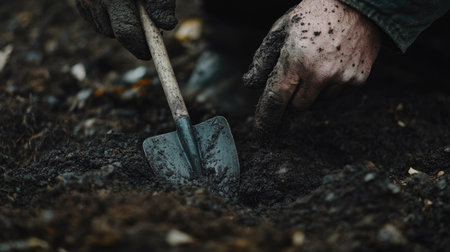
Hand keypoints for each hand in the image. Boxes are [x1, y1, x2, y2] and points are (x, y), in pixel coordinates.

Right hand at [76, 0, 176, 59]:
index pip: (126, 32)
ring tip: (132, 9)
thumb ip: (160, 2)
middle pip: (114, 33)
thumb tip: (167, 25)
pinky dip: (107, 19)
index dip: (139, 47)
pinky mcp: (80, 1)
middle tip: (148, 29)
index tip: (148, 54)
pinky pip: (95, 20)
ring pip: (104, 28)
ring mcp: (85, 0)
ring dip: (119, 26)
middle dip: (132, 36)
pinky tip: (117, 6)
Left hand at [243, 0, 380, 135]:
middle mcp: (320, 74)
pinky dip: (329, 88)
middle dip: (292, 98)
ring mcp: (341, 78)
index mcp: (296, 59)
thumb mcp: (282, 29)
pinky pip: (336, 96)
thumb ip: (264, 58)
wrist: (361, 4)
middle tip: (295, 79)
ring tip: (317, 64)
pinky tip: (332, 65)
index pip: (276, 99)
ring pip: (317, 103)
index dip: (266, 120)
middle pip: (297, 106)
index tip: (261, 135)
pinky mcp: (358, 80)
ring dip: (312, 92)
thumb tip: (250, 84)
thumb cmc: (316, 13)